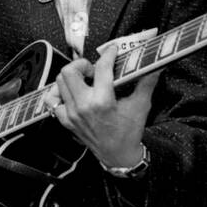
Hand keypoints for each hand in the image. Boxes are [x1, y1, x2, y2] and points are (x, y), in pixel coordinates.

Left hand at [53, 47, 157, 169]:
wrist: (118, 155)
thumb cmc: (129, 133)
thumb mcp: (141, 105)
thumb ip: (147, 82)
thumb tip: (154, 66)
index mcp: (102, 101)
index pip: (101, 67)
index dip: (108, 54)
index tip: (112, 51)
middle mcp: (83, 106)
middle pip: (70, 71)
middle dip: (82, 64)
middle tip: (94, 69)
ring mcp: (72, 114)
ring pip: (60, 82)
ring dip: (72, 76)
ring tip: (84, 80)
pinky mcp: (66, 120)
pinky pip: (52, 101)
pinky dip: (58, 92)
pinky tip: (70, 92)